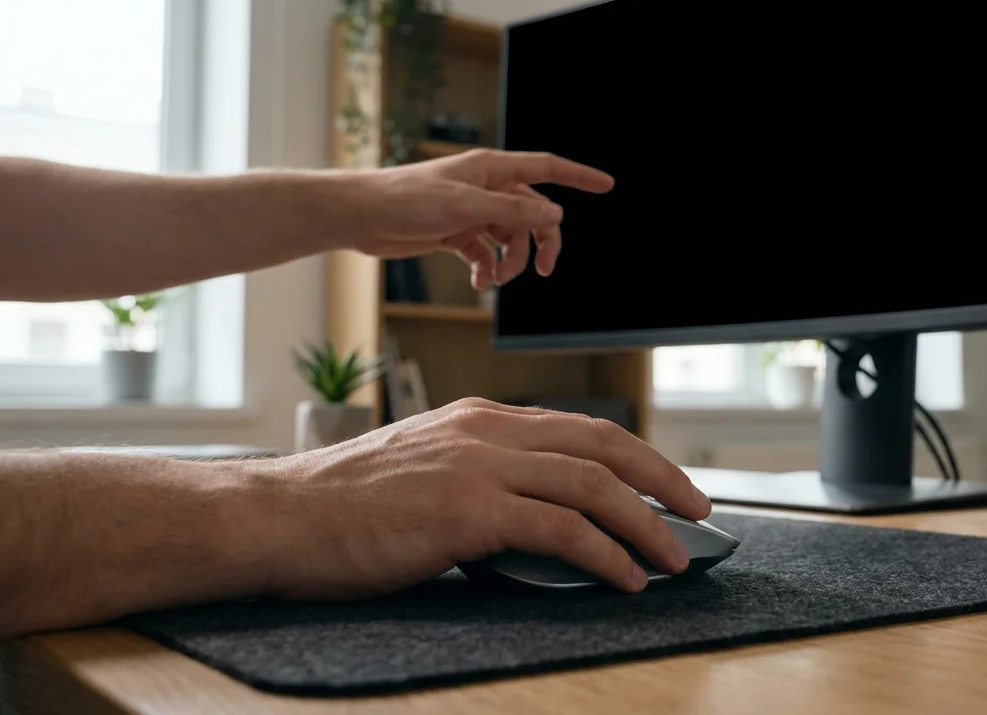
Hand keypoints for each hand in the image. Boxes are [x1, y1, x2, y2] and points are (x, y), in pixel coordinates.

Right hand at [263, 398, 711, 598]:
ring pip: (593, 485)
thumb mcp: (422, 471)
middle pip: (602, 444)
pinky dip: (605, 554)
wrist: (278, 517)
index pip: (579, 427)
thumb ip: (480, 479)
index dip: (634, 455)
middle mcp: (487, 431)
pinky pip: (561, 529)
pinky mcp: (468, 510)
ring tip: (673, 559)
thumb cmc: (342, 507)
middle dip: (661, 478)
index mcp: (479, 418)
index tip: (665, 484)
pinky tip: (625, 578)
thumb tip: (535, 517)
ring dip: (645, 525)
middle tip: (698, 511)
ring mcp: (479, 466)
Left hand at [349, 149, 614, 289]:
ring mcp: (472, 212)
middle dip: (541, 242)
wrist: (362, 216)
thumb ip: (513, 211)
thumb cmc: (408, 199)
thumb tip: (555, 214)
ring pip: (510, 238)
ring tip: (494, 280)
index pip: (546, 168)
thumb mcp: (466, 206)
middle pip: (533, 213)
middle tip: (544, 271)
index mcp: (492, 169)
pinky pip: (487, 254)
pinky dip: (487, 270)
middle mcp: (486, 188)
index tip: (607, 185)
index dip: (578, 177)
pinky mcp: (456, 234)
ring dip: (510, 262)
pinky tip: (480, 282)